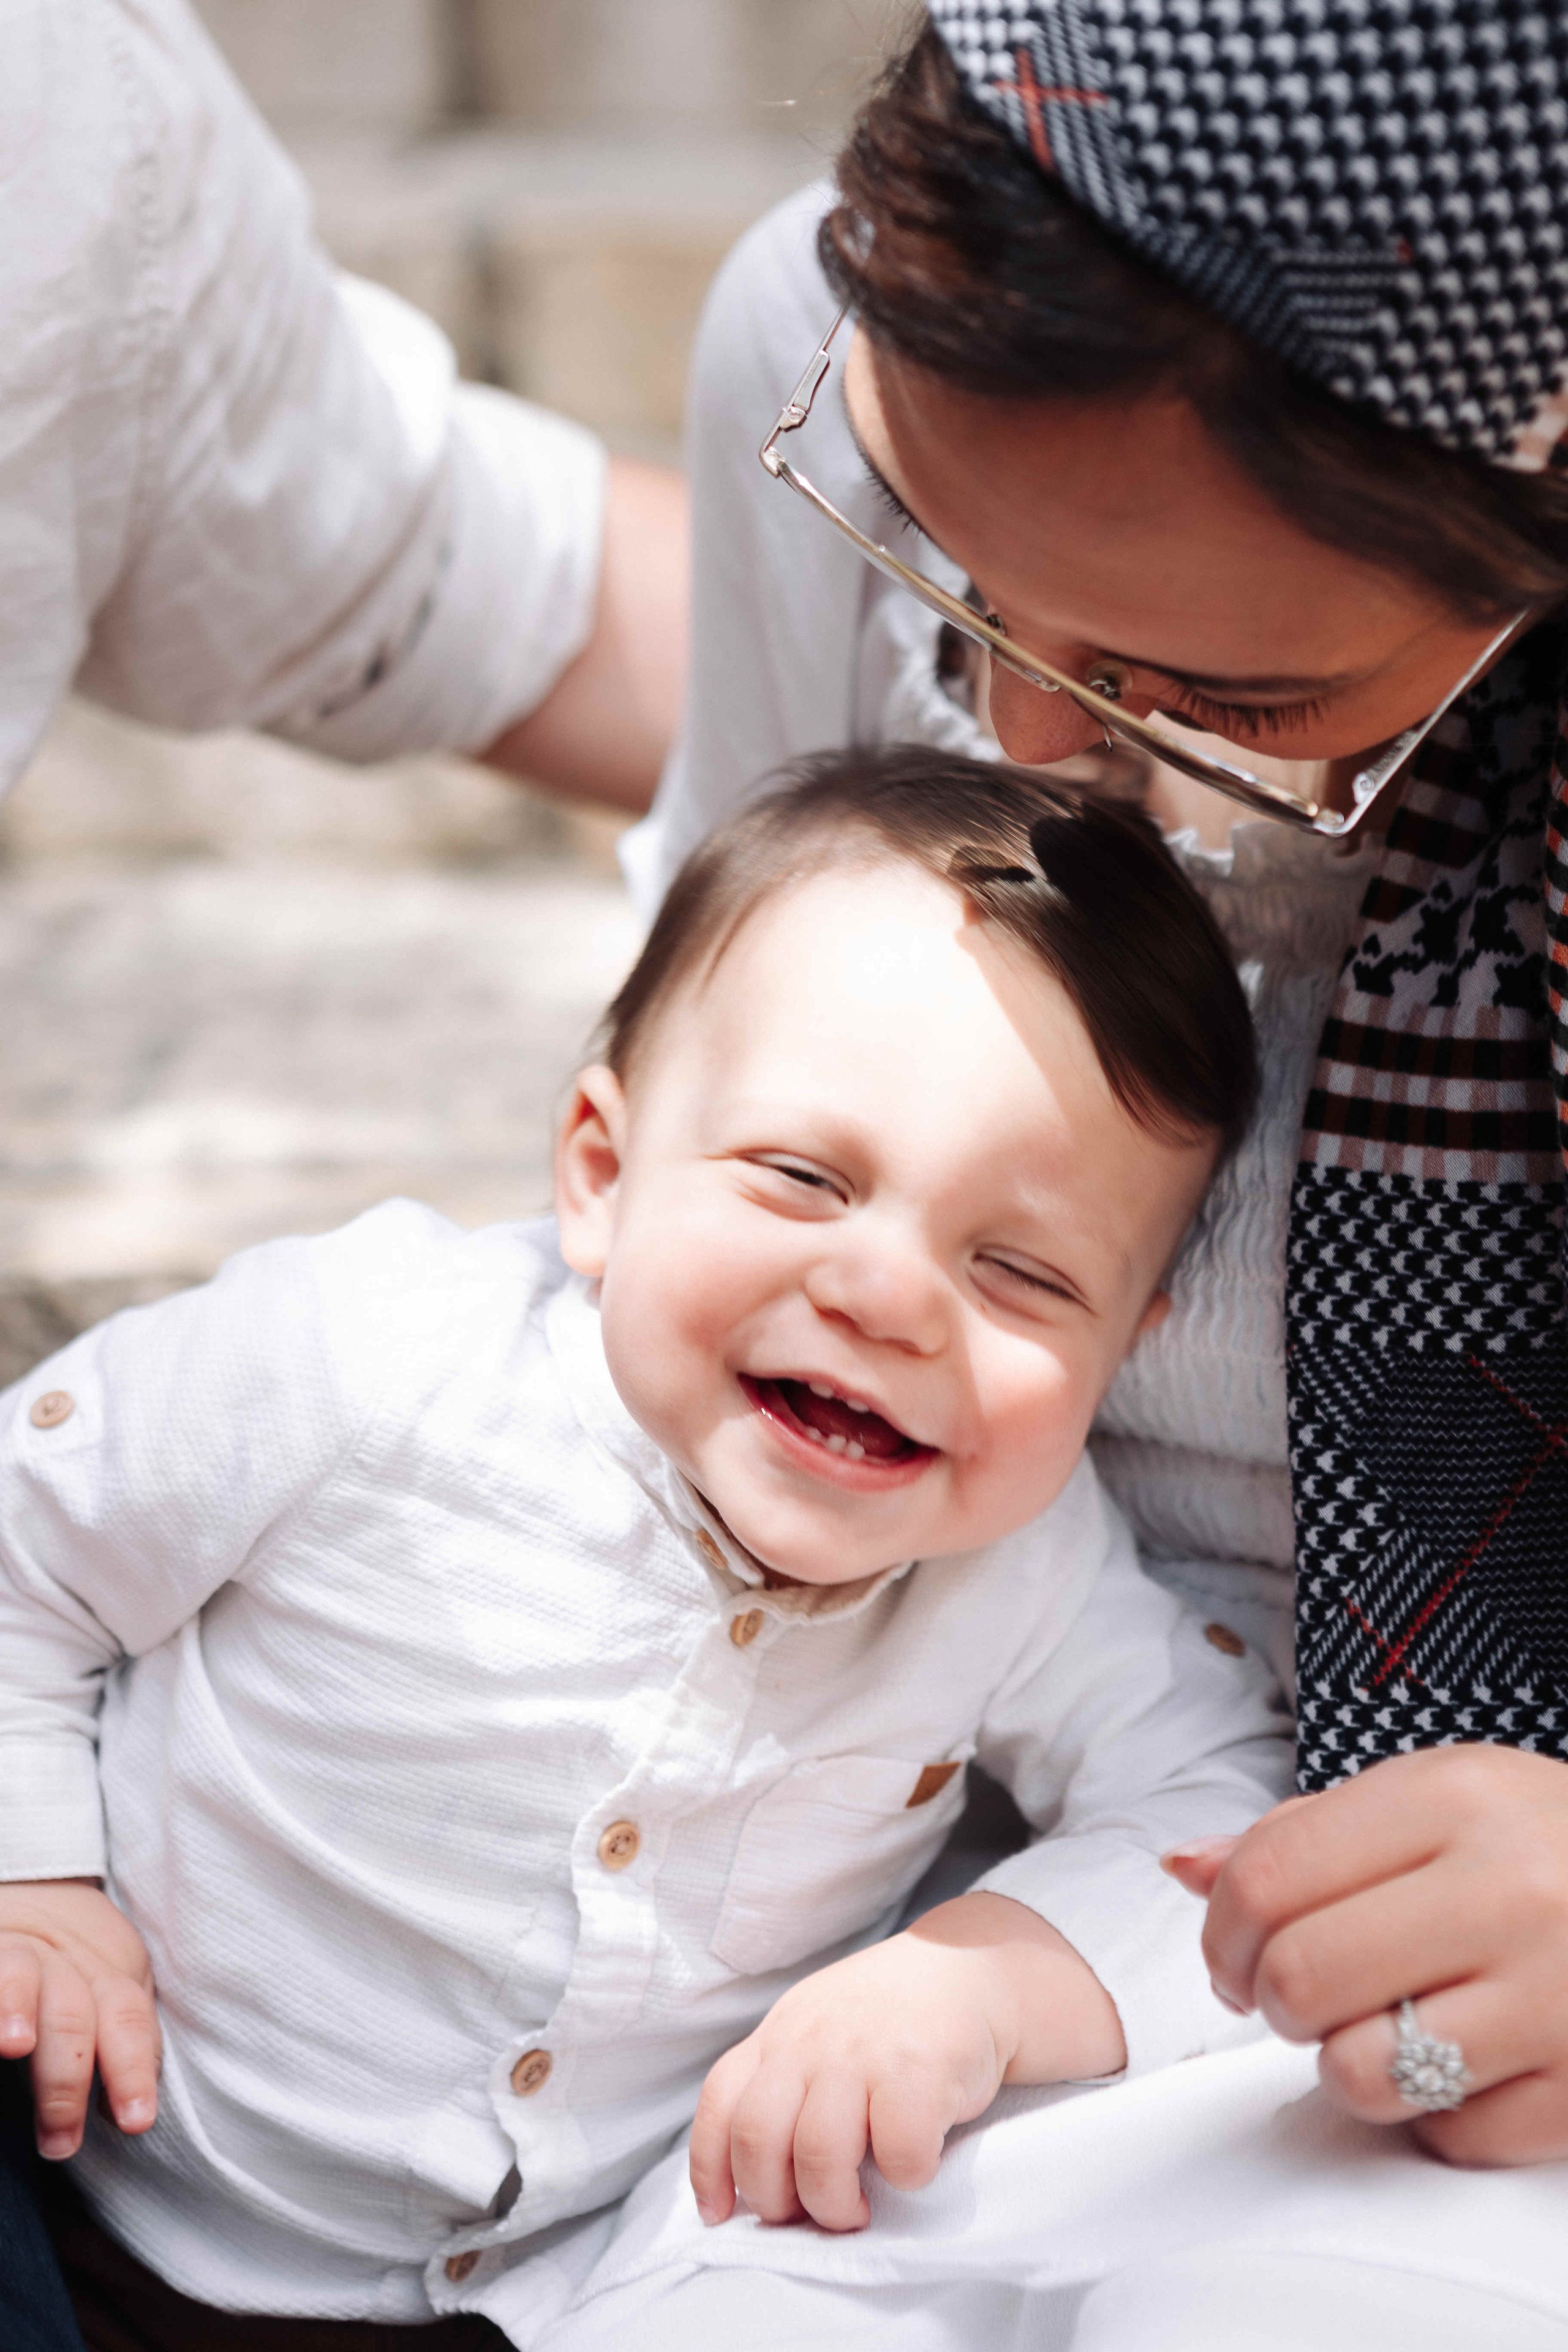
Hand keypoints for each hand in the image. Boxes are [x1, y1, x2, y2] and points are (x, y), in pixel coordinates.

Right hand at [0, 1879, 159, 2157]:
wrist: (35, 1896)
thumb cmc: (78, 1964)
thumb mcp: (112, 1991)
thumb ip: (123, 2044)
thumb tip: (120, 2113)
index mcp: (109, 1975)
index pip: (127, 2022)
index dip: (133, 2070)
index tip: (135, 2122)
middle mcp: (63, 1963)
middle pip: (73, 2015)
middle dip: (68, 2079)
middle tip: (60, 2142)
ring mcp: (15, 1953)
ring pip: (21, 1977)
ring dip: (18, 2008)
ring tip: (16, 2043)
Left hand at [690, 1892, 1123, 2231]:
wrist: (973, 1968)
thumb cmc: (891, 2020)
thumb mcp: (818, 2030)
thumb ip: (782, 2084)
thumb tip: (750, 2178)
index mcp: (779, 2034)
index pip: (720, 2103)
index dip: (710, 2169)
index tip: (719, 2215)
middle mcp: (810, 2040)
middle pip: (758, 2138)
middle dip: (774, 2199)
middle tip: (807, 2213)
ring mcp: (862, 2052)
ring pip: (819, 2156)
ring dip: (834, 2205)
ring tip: (858, 2209)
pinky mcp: (919, 2069)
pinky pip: (898, 2154)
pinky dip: (905, 2177)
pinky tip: (916, 2163)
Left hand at [1163, 1745, 1567, 2165]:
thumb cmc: (1544, 1844)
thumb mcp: (1433, 1798)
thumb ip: (1303, 1834)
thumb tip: (1185, 1867)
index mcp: (1452, 1798)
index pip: (1268, 1878)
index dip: (1222, 1933)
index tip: (1231, 1955)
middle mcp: (1506, 1888)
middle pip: (1300, 1979)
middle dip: (1277, 2001)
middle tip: (1307, 1995)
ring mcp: (1556, 1992)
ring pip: (1363, 2072)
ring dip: (1350, 2065)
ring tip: (1385, 2028)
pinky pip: (1451, 2137)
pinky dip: (1438, 2117)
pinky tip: (1466, 2063)